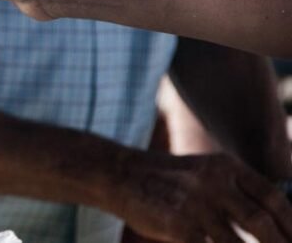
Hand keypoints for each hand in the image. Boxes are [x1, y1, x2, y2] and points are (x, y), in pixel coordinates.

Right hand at [115, 151, 291, 241]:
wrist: (119, 174)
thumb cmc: (163, 178)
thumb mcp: (202, 170)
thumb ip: (233, 188)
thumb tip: (269, 218)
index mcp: (225, 166)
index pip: (273, 197)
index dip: (291, 222)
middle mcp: (214, 183)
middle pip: (262, 222)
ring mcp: (196, 205)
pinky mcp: (179, 227)